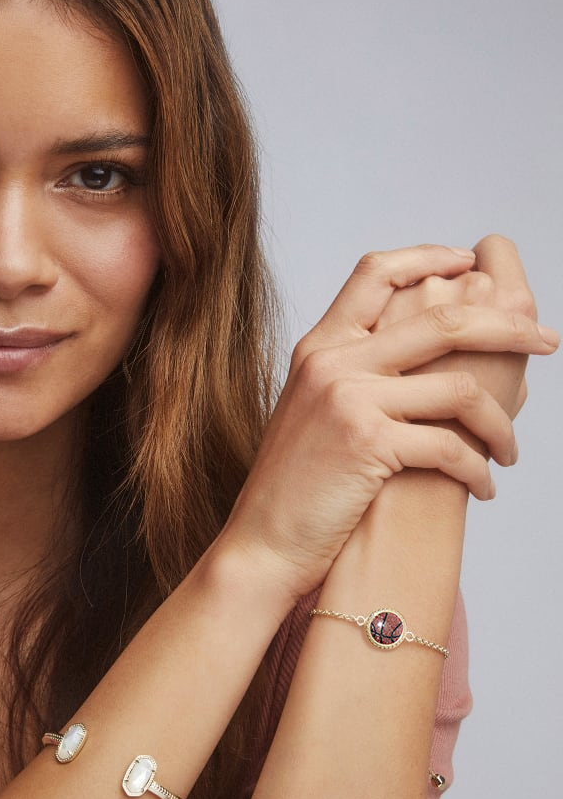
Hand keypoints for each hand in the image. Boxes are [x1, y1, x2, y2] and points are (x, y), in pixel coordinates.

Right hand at [218, 242, 557, 612]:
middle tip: (546, 341)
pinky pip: (451, 446)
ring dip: (502, 424)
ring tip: (508, 451)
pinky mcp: (368, 443)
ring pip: (462, 388)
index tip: (470, 262)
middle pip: (442, 318)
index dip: (430, 257)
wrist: (263, 541)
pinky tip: (482, 488)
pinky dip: (479, 470)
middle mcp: (333, 362)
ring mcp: (349, 399)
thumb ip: (358, 374)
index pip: (377, 272)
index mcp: (320, 346)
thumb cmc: (297, 485)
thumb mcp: (314, 410)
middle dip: (509, 327)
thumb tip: (435, 362)